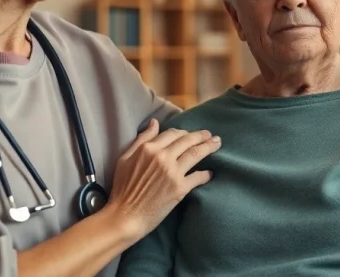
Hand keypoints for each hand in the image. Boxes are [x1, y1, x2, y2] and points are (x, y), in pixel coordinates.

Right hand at [106, 119, 220, 238]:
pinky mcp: (180, 188)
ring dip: (209, 147)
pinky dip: (206, 174)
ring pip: (196, 154)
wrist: (125, 216)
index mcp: (149, 148)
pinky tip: (209, 173)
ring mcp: (173, 172)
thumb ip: (141, 139)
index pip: (173, 133)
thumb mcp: (125, 158)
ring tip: (217, 144)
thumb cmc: (122, 188)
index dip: (184, 132)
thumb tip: (154, 123)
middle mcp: (163, 157)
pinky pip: (198, 177)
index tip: (191, 134)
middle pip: (188, 140)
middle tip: (211, 135)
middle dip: (202, 136)